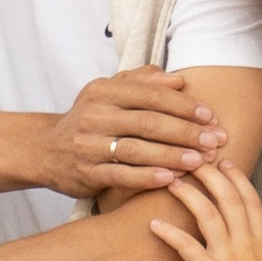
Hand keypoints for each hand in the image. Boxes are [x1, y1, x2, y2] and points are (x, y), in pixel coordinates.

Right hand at [35, 67, 228, 205]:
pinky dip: (147, 177)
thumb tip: (178, 80)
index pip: (151, 95)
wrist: (46, 150)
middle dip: (186, 132)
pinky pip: (120, 175)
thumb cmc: (90, 118)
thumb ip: (143, 82)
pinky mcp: (85, 173)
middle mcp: (94, 114)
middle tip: (215, 141)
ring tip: (200, 161)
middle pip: (148, 122)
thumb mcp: (109, 92)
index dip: (184, 105)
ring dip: (172, 156)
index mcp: (104, 90)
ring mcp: (88, 144)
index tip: (211, 116)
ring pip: (137, 149)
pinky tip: (170, 180)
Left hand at [148, 160, 261, 260]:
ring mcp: (227, 255)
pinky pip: (187, 246)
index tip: (225, 162)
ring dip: (188, 194)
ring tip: (172, 182)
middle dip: (210, 175)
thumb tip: (241, 238)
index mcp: (260, 240)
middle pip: (227, 197)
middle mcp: (245, 242)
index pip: (250, 198)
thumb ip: (253, 250)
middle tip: (193, 160)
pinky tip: (154, 224)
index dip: (237, 177)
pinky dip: (170, 233)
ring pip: (207, 213)